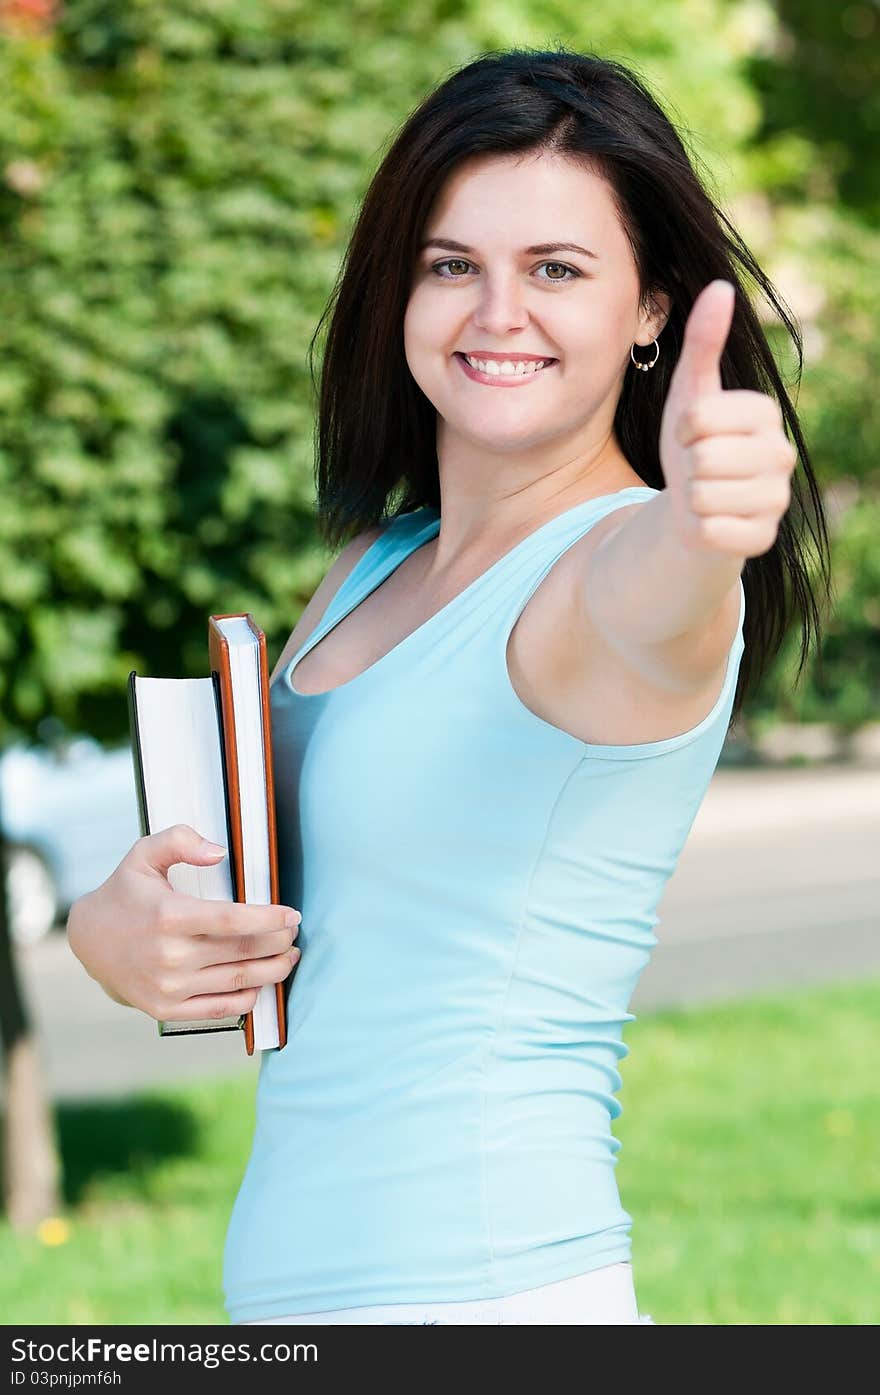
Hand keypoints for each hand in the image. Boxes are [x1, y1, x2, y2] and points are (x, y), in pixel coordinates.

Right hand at [66, 823, 301, 1022]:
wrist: (89, 941)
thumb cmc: (126, 894)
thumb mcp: (143, 855)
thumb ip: (180, 841)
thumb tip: (219, 852)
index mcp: (169, 915)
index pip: (233, 920)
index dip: (269, 919)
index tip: (292, 915)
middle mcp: (169, 955)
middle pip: (242, 951)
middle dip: (278, 942)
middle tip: (293, 932)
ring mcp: (168, 986)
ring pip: (238, 981)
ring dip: (273, 970)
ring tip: (289, 956)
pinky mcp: (166, 1009)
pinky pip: (220, 1008)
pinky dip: (248, 997)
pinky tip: (262, 982)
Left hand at [658, 279, 796, 556]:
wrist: (693, 508)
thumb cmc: (691, 445)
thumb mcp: (690, 393)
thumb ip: (703, 342)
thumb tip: (719, 286)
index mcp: (765, 412)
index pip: (701, 416)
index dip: (683, 428)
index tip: (692, 434)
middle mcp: (781, 454)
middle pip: (703, 458)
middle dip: (686, 465)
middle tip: (697, 468)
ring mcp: (777, 499)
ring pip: (703, 496)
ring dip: (689, 498)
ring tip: (702, 493)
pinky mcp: (762, 539)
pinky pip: (710, 531)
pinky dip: (697, 528)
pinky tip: (708, 522)